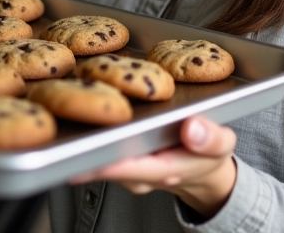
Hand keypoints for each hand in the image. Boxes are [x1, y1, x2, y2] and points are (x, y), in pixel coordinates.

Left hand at [71, 116, 236, 219]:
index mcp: (164, 171)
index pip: (131, 168)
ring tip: (62, 112)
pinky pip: (101, 145)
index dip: (109, 161)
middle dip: (84, 149)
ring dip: (83, 137)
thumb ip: (211, 138)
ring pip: (99, 154)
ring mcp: (127, 167)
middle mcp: (139, 173)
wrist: (204, 169)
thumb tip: (193, 128)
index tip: (89, 152)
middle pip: (106, 163)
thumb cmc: (210, 153)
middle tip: (62, 127)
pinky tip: (75, 110)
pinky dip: (90, 130)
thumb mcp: (222, 145)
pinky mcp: (119, 156)